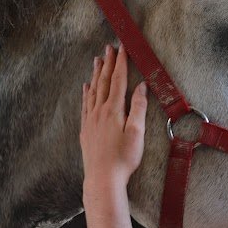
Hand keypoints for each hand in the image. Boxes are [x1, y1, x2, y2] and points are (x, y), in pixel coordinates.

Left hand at [80, 44, 147, 197]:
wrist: (102, 179)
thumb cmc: (123, 158)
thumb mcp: (137, 133)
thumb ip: (139, 108)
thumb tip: (141, 87)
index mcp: (114, 110)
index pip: (119, 80)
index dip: (121, 62)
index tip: (122, 47)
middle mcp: (99, 111)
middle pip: (104, 81)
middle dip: (108, 63)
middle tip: (109, 47)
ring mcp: (90, 119)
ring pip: (93, 90)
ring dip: (96, 74)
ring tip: (97, 60)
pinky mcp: (86, 129)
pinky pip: (85, 104)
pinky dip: (86, 92)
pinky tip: (86, 87)